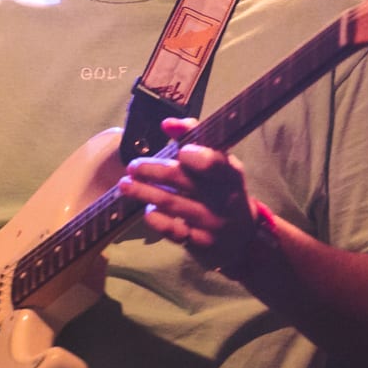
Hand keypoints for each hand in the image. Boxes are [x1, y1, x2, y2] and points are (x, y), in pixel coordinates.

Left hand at [119, 117, 257, 268]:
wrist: (242, 237)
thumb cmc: (223, 189)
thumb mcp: (219, 163)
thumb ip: (194, 138)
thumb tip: (168, 124)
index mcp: (229, 174)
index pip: (216, 163)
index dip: (198, 157)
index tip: (180, 151)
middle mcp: (223, 199)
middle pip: (184, 182)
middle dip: (154, 171)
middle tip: (133, 166)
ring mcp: (212, 223)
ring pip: (173, 204)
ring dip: (144, 193)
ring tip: (125, 185)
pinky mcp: (200, 243)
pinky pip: (173, 231)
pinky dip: (156, 219)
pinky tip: (147, 210)